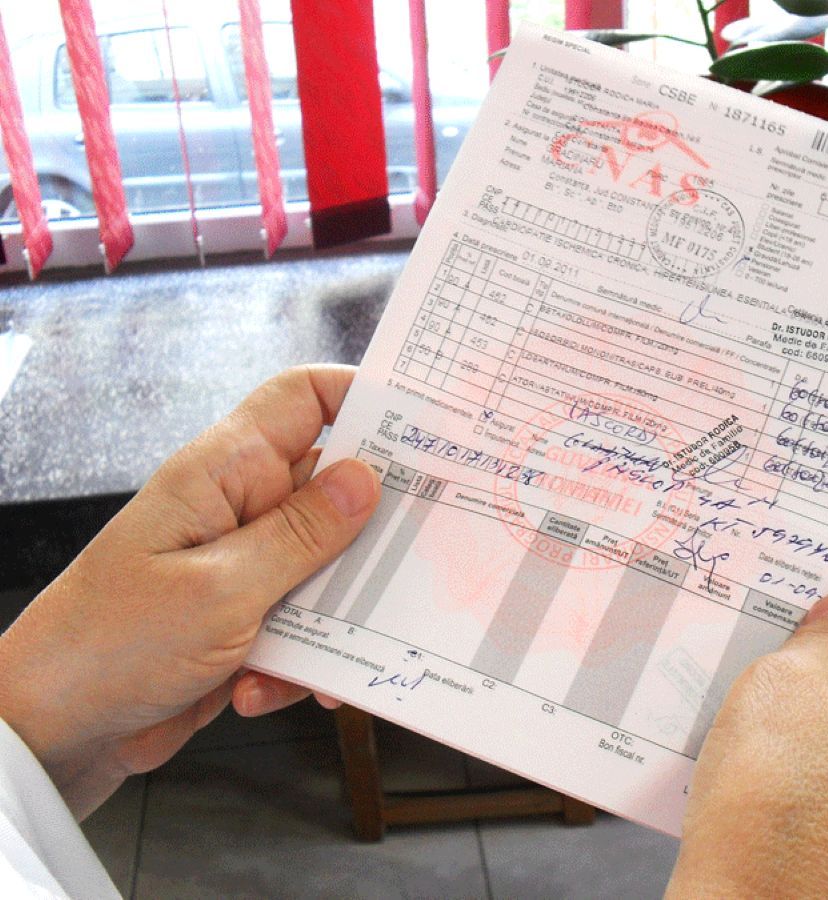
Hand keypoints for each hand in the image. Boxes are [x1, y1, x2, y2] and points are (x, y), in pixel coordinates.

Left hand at [0, 366, 380, 817]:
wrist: (55, 733)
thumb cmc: (112, 644)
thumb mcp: (222, 588)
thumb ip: (303, 533)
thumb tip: (368, 477)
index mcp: (225, 471)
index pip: (302, 399)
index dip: (363, 396)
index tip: (426, 424)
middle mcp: (240, 506)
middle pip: (334, 486)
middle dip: (373, 529)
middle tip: (418, 558)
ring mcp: (245, 562)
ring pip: (330, 564)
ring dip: (336, 614)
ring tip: (319, 659)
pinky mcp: (248, 615)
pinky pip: (309, 620)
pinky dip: (304, 658)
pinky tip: (265, 688)